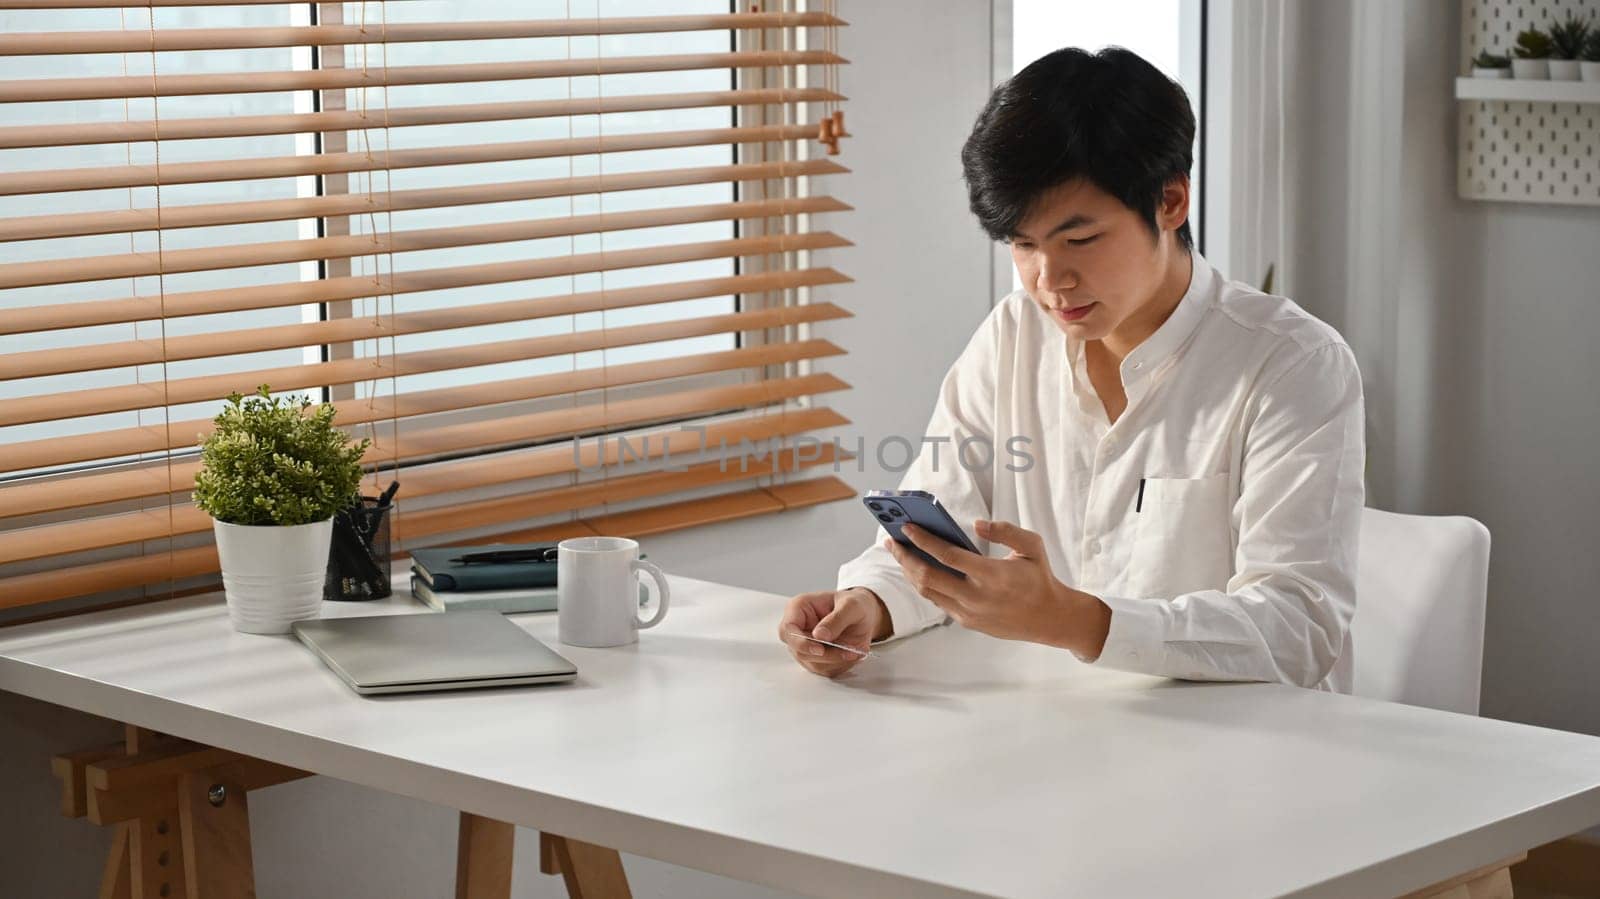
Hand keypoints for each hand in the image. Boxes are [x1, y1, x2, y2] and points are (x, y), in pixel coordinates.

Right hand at [778, 587, 889, 677]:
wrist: (863, 615)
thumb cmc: (854, 604)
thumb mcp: (851, 606)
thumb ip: (836, 619)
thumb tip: (819, 635)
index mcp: (798, 608)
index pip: (788, 629)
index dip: (801, 643)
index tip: (820, 649)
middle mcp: (797, 628)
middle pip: (799, 651)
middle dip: (826, 655)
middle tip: (849, 650)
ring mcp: (804, 646)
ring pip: (813, 663)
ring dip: (836, 661)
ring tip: (854, 650)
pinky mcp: (815, 659)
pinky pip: (824, 670)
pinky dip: (840, 665)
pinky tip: (850, 653)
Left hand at [885, 519, 1110, 657]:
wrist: (1049, 618)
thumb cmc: (1039, 577)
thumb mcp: (1031, 546)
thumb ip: (1005, 530)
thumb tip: (976, 523)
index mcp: (991, 575)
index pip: (947, 556)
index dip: (923, 540)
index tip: (906, 527)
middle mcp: (976, 597)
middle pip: (927, 577)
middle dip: (905, 557)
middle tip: (891, 541)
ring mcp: (969, 613)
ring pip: (928, 592)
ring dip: (910, 572)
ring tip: (900, 554)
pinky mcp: (968, 622)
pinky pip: (938, 602)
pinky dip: (925, 585)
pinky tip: (918, 571)